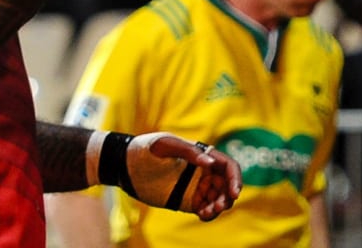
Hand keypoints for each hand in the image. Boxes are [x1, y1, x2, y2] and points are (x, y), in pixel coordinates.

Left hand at [123, 132, 241, 220]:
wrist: (126, 164)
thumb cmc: (146, 148)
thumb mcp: (165, 145)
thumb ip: (188, 152)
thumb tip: (210, 163)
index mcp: (202, 154)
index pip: (228, 166)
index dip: (235, 179)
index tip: (234, 193)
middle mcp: (203, 171)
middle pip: (227, 185)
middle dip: (227, 197)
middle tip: (218, 206)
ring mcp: (196, 186)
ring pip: (218, 199)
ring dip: (219, 207)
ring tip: (206, 212)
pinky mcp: (188, 200)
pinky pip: (205, 209)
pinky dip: (209, 214)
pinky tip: (203, 215)